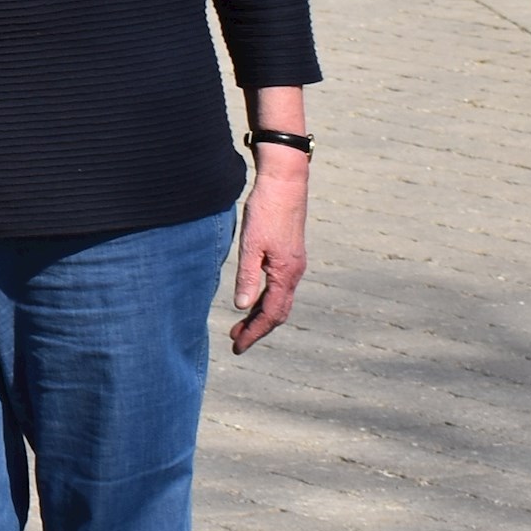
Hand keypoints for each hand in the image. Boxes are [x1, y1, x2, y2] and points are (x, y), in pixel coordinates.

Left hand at [230, 153, 307, 352]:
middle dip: (257, 329)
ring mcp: (294, 264)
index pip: (271, 314)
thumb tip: (242, 307)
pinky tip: (253, 299)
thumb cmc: (266, 211)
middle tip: (235, 341)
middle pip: (278, 312)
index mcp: (286, 274)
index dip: (255, 333)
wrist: (285, 183)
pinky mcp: (290, 255)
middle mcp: (294, 273)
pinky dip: (266, 300)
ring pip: (280, 300)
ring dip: (261, 315)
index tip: (238, 346)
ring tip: (240, 326)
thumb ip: (247, 277)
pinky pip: (280, 287)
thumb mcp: (251, 245)